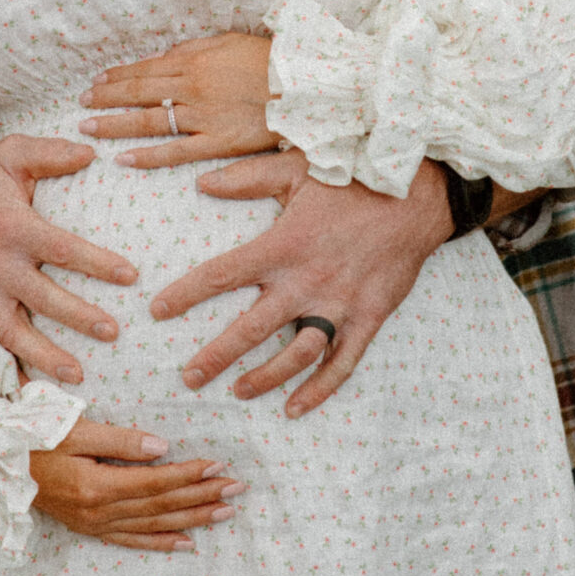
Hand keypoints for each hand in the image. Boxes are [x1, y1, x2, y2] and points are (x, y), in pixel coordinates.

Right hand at [0, 136, 137, 386]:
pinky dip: (8, 369)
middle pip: (42, 297)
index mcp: (12, 226)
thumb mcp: (13, 153)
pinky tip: (33, 393)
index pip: (61, 249)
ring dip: (45, 356)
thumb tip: (92, 153)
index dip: (96, 263)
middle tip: (114, 332)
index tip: (131, 275)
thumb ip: (51, 153)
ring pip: (13, 332)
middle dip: (78, 317)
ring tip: (78, 376)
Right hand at [30, 417, 244, 552]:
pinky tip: (187, 543)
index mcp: (96, 485)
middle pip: (161, 506)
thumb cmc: (34, 438)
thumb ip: (121, 440)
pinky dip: (160, 543)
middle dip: (202, 496)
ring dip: (191, 519)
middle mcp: (98, 512)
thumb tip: (163, 447)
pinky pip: (131, 541)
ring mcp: (94, 525)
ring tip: (225, 512)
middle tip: (237, 488)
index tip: (219, 465)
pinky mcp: (89, 529)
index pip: (155, 482)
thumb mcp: (76, 430)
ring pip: (152, 526)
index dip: (189, 474)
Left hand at [80, 33, 276, 167]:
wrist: (303, 84)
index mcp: (194, 61)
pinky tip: (124, 160)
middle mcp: (192, 87)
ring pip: (149, 121)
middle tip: (81, 105)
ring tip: (88, 129)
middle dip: (105, 98)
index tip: (95, 82)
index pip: (144, 69)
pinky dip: (148, 155)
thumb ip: (193, 49)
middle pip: (138, 93)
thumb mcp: (228, 41)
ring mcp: (203, 116)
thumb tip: (162, 58)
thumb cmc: (269, 59)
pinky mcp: (218, 142)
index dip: (117, 76)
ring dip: (114, 125)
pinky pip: (177, 151)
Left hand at [149, 154, 454, 417]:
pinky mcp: (369, 317)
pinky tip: (296, 408)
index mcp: (283, 244)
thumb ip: (246, 178)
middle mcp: (307, 280)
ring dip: (264, 378)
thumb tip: (202, 182)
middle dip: (217, 356)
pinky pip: (343, 362)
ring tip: (237, 392)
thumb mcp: (296, 167)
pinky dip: (320, 390)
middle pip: (253, 328)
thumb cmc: (353, 177)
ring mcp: (340, 304)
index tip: (157, 311)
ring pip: (296, 355)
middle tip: (189, 377)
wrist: (417, 194)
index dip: (187, 295)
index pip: (223, 274)